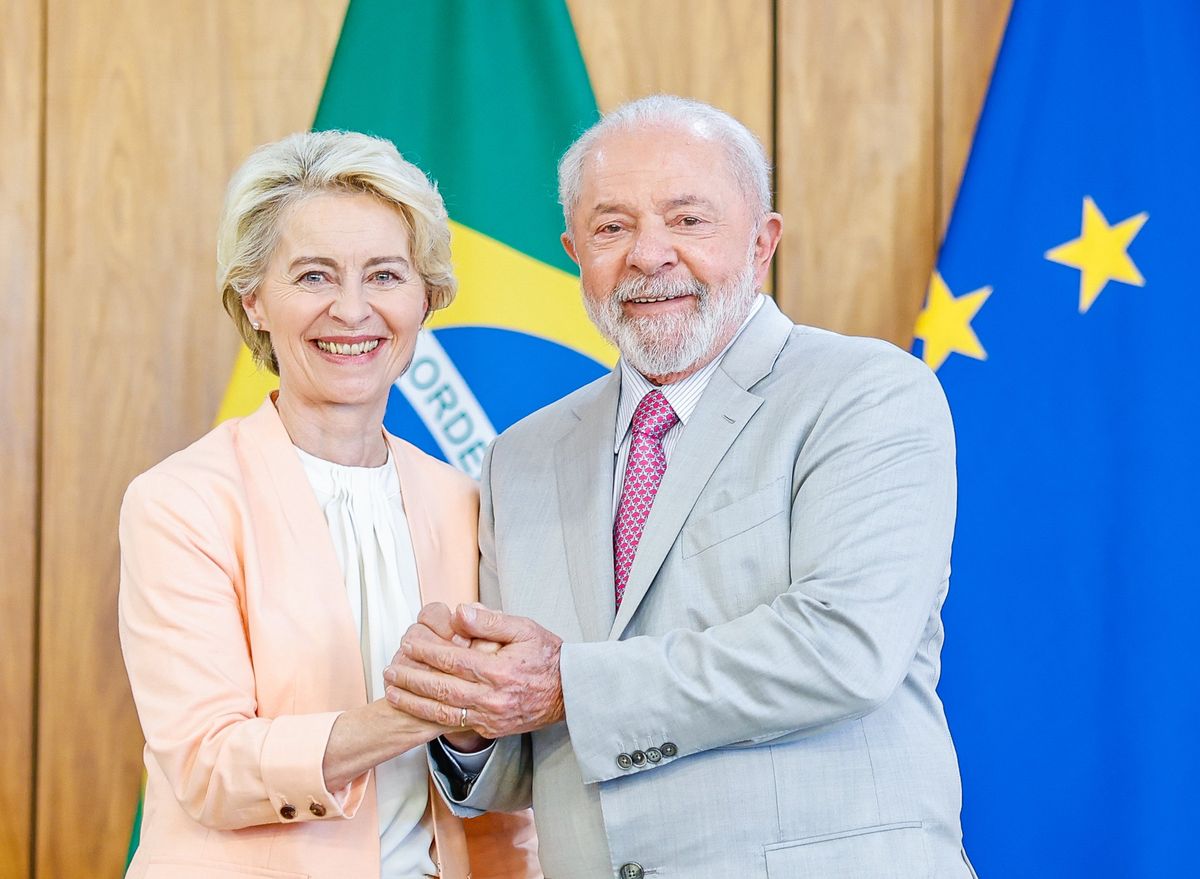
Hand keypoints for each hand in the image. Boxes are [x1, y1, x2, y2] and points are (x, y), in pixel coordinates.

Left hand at [384, 603, 564, 738]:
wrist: (570, 692)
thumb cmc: (547, 656)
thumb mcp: (524, 628)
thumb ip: (490, 622)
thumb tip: (459, 613)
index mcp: (499, 670)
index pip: (452, 660)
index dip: (425, 652)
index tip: (408, 644)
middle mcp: (493, 698)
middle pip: (441, 689)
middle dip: (411, 678)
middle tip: (389, 669)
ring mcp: (491, 717)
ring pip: (443, 712)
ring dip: (413, 702)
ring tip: (392, 691)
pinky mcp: (491, 729)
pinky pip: (455, 724)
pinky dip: (431, 717)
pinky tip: (416, 707)